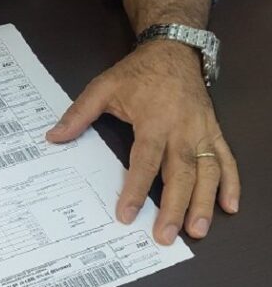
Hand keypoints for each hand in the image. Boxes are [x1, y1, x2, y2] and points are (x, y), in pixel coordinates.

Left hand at [46, 40, 239, 244]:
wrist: (174, 50)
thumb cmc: (138, 72)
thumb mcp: (103, 87)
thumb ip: (79, 114)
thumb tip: (53, 136)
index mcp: (153, 121)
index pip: (144, 162)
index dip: (135, 189)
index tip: (126, 214)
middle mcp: (182, 130)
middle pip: (179, 174)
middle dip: (173, 207)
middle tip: (165, 236)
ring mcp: (202, 132)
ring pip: (207, 172)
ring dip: (203, 203)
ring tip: (197, 230)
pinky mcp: (214, 132)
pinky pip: (226, 159)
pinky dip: (231, 183)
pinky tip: (230, 206)